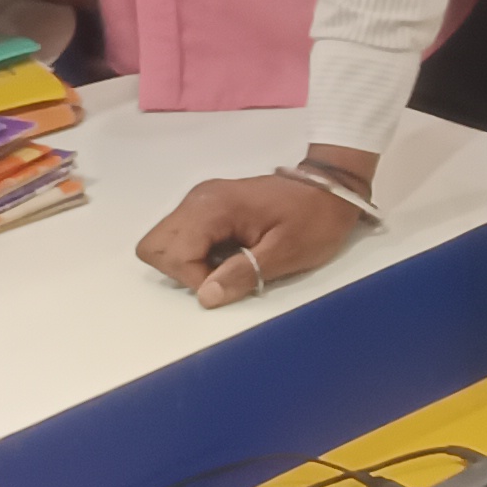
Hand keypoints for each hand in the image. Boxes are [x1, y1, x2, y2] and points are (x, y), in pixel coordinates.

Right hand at [136, 159, 371, 310]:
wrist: (331, 188)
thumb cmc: (314, 220)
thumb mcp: (287, 252)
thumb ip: (244, 273)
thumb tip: (206, 298)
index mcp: (214, 207)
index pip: (174, 253)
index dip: (197, 279)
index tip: (231, 281)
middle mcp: (198, 199)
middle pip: (155, 245)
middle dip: (181, 272)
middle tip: (220, 276)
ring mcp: (200, 201)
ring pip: (163, 241)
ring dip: (187, 264)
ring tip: (225, 266)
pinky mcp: (206, 206)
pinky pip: (181, 236)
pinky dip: (195, 255)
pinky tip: (227, 255)